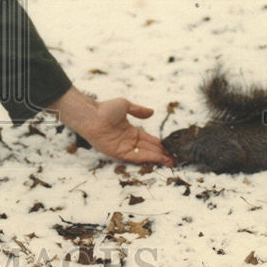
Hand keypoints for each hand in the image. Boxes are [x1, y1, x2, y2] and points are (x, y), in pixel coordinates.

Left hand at [48, 86, 174, 165]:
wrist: (92, 115)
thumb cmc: (105, 108)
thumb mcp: (125, 105)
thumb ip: (138, 110)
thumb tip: (151, 112)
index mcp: (130, 130)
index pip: (147, 139)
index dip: (159, 144)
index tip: (170, 148)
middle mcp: (128, 140)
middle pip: (148, 148)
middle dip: (161, 154)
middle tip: (174, 158)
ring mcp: (123, 147)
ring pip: (144, 154)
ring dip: (157, 158)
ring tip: (170, 162)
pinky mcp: (118, 153)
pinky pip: (135, 157)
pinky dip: (147, 158)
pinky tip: (158, 159)